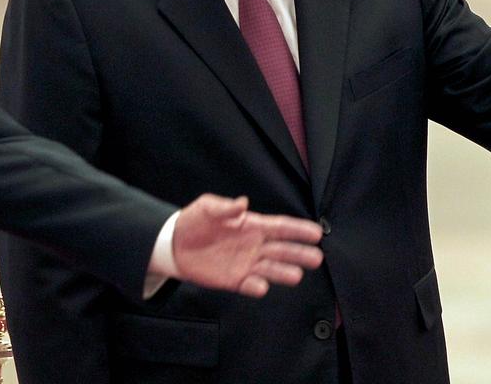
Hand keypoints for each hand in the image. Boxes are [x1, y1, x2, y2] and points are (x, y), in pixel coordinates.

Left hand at [172, 194, 323, 296]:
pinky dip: (256, 287)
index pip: (281, 227)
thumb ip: (225, 208)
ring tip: (296, 276)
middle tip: (317, 258)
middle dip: (300, 254)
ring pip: (271, 269)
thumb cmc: (194, 222)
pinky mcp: (234, 280)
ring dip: (283, 273)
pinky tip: (261, 286)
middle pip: (283, 250)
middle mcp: (254, 246)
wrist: (174, 245)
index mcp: (252, 226)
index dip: (298, 230)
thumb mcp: (207, 208)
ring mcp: (246, 264)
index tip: (317, 233)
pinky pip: (249, 285)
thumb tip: (243, 203)